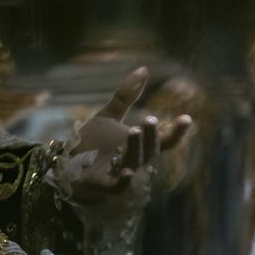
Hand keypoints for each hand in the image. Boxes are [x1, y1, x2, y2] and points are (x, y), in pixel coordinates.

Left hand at [62, 67, 192, 205]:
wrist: (66, 168)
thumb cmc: (93, 144)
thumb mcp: (108, 117)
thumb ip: (126, 97)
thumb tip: (144, 69)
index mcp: (138, 145)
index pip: (162, 140)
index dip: (176, 132)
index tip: (187, 118)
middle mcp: (133, 160)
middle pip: (149, 150)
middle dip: (150, 136)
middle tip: (150, 120)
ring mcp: (119, 173)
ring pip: (133, 162)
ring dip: (135, 147)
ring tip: (133, 131)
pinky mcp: (103, 185)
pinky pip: (116, 186)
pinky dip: (123, 181)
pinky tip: (127, 172)